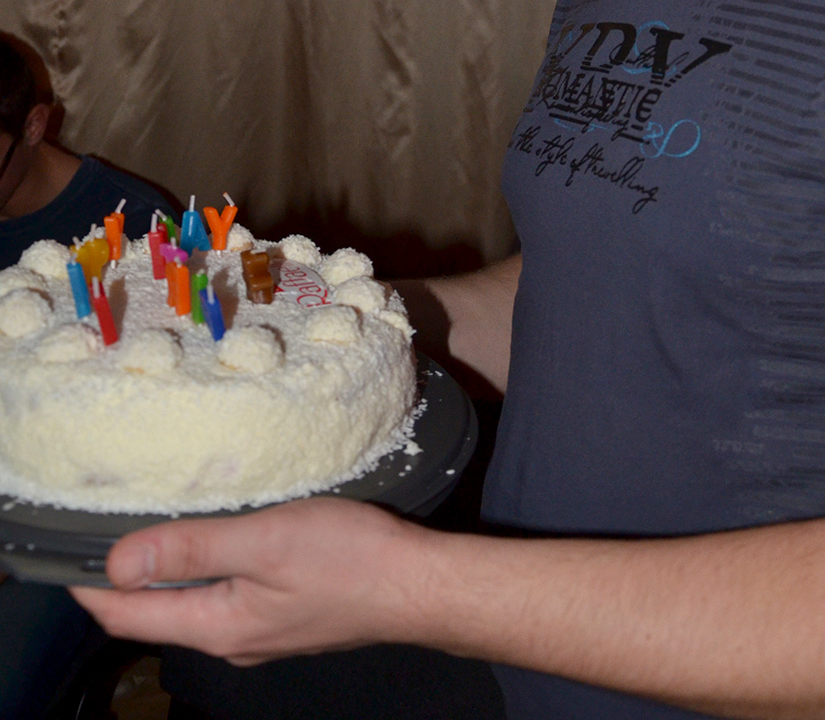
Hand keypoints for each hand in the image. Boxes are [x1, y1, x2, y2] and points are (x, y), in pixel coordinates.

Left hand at [71, 496, 429, 664]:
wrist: (419, 586)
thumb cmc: (348, 558)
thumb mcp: (263, 540)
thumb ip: (191, 550)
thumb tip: (116, 564)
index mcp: (219, 626)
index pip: (130, 615)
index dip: (93, 585)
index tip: (67, 551)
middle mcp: (233, 640)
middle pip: (159, 612)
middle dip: (127, 576)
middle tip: (108, 522)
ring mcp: (262, 632)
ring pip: (195, 603)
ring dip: (170, 570)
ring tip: (155, 522)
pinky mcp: (288, 616)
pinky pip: (228, 595)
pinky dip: (209, 568)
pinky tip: (220, 536)